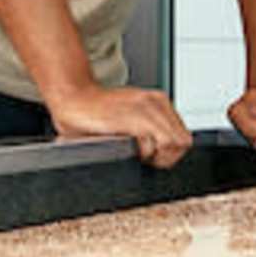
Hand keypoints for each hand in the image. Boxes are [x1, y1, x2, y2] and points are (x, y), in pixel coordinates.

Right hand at [50, 83, 194, 169]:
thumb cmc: (94, 112)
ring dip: (156, 156)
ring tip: (137, 154)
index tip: (152, 155)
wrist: (72, 98)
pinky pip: (156, 144)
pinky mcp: (135, 118)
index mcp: (158, 101)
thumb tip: (165, 152)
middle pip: (183, 142)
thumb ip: (149, 127)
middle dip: (166, 157)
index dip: (170, 151)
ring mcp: (146, 108)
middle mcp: (156, 102)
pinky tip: (129, 148)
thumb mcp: (130, 114)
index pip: (183, 135)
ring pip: (174, 144)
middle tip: (146, 158)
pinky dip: (144, 153)